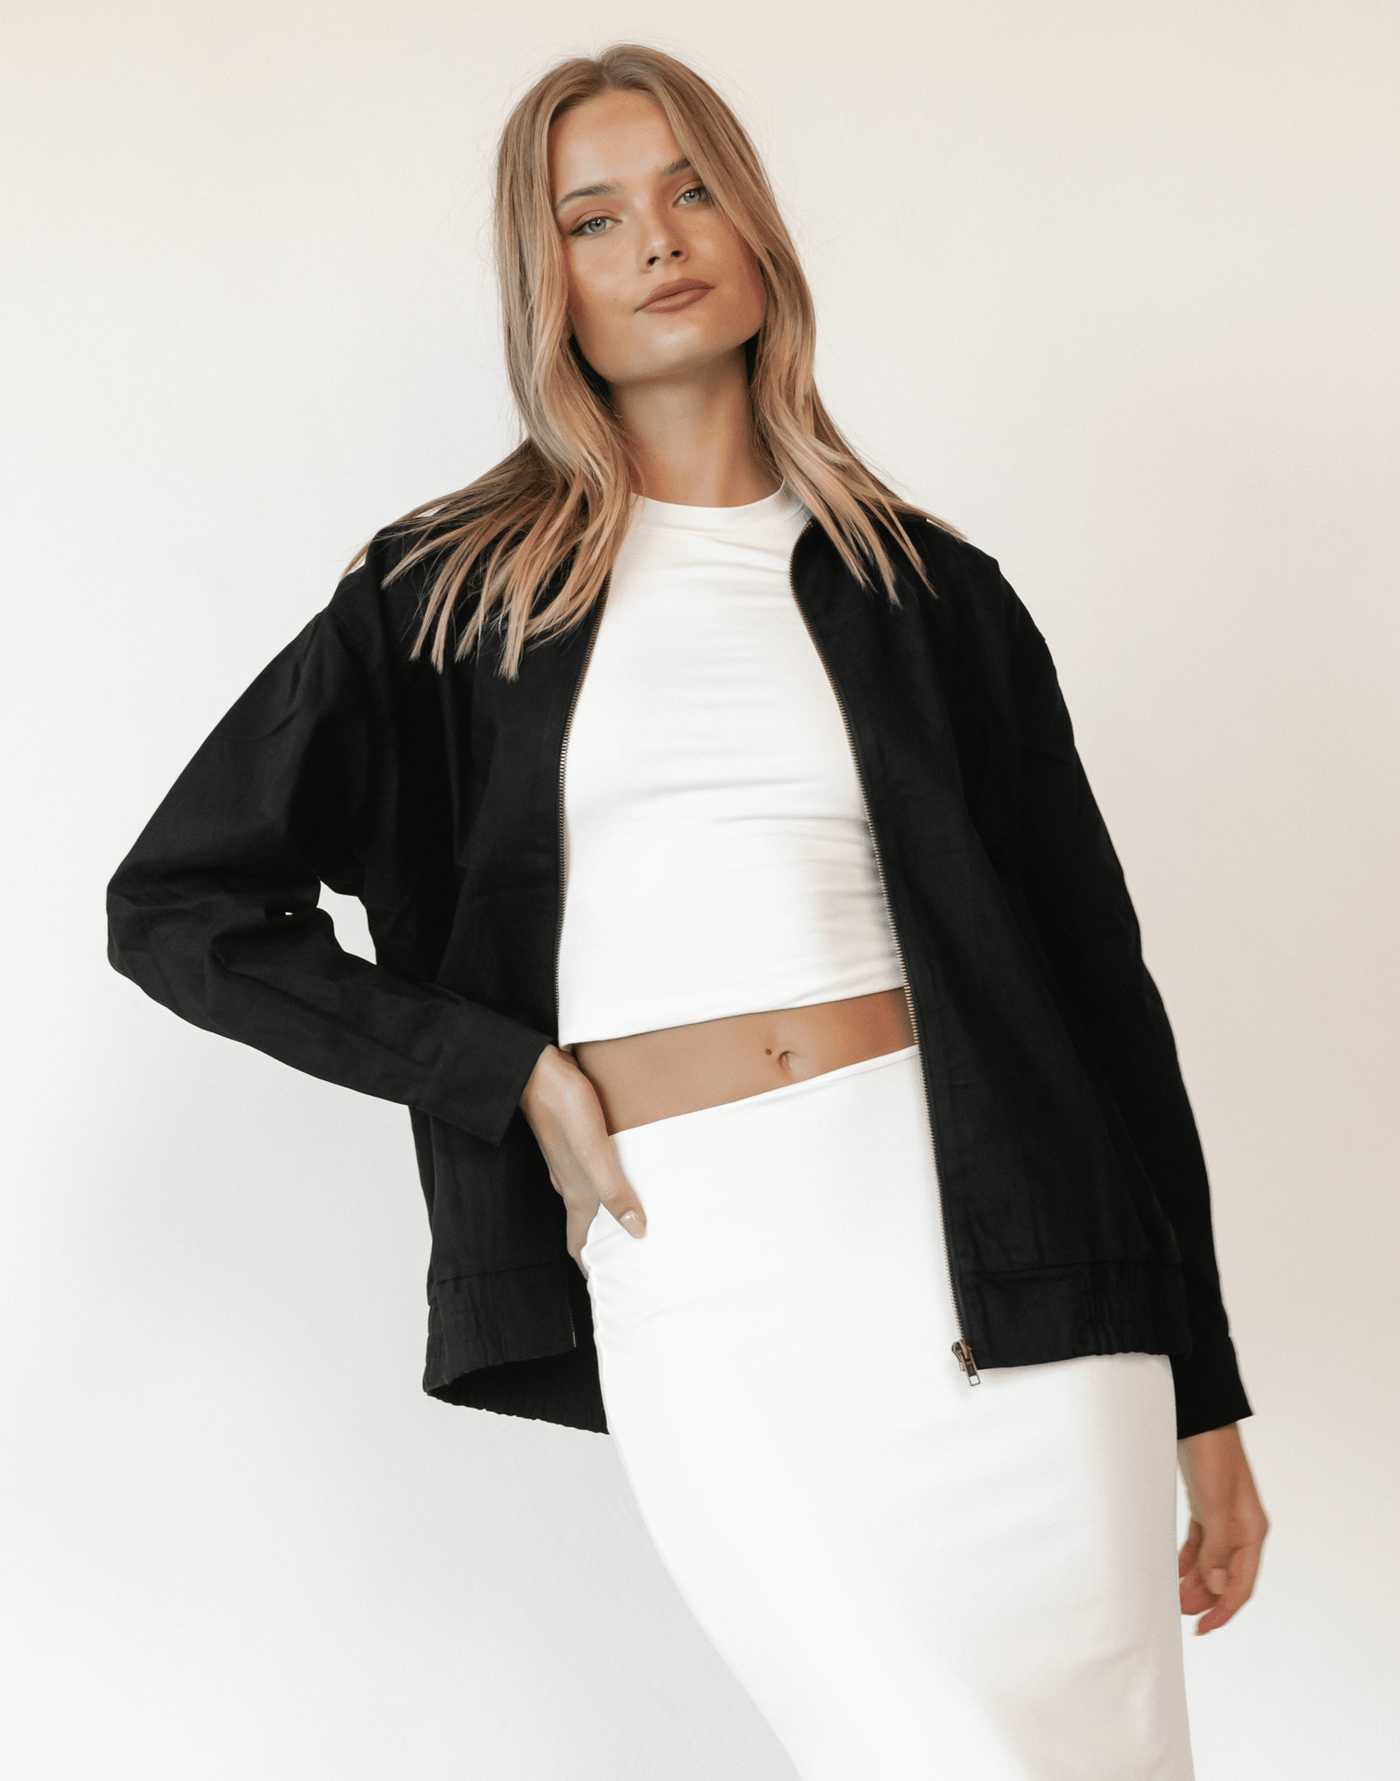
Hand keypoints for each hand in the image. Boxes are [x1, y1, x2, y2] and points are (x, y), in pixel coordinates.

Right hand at [520, 1045, 646, 1268]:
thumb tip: (637, 1231)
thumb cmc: (565, 1106)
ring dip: (610, 1213)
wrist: (538, 1069)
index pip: (579, 1245)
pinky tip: (628, 1172)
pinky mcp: (575, 1140)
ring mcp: (570, 1162)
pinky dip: (611, 1183)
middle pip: (586, 1226)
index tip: (610, 1288)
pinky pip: (595, 1172)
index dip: (591, 1268)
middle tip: (634, 1259)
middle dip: (606, 1245)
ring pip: (591, 1199)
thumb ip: (613, 1191)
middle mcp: (570, 1183)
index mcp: (575, 1193)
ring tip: (639, 1220)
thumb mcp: (594, 1151)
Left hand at [1176, 1422, 1267, 1633]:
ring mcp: (1224, 1518)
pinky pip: (1200, 1544)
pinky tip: (1175, 1571)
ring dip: (1195, 1582)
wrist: (1200, 1418)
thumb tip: (1216, 1586)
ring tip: (1174, 1597)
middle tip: (1178, 1612)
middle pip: (1226, 1576)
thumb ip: (1216, 1547)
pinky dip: (1189, 1560)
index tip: (1202, 1628)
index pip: (1241, 1584)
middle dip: (1205, 1598)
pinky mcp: (1206, 1507)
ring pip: (1211, 1562)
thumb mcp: (1215, 1504)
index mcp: (1252, 1532)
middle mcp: (1241, 1529)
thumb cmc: (1212, 1455)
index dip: (1223, 1609)